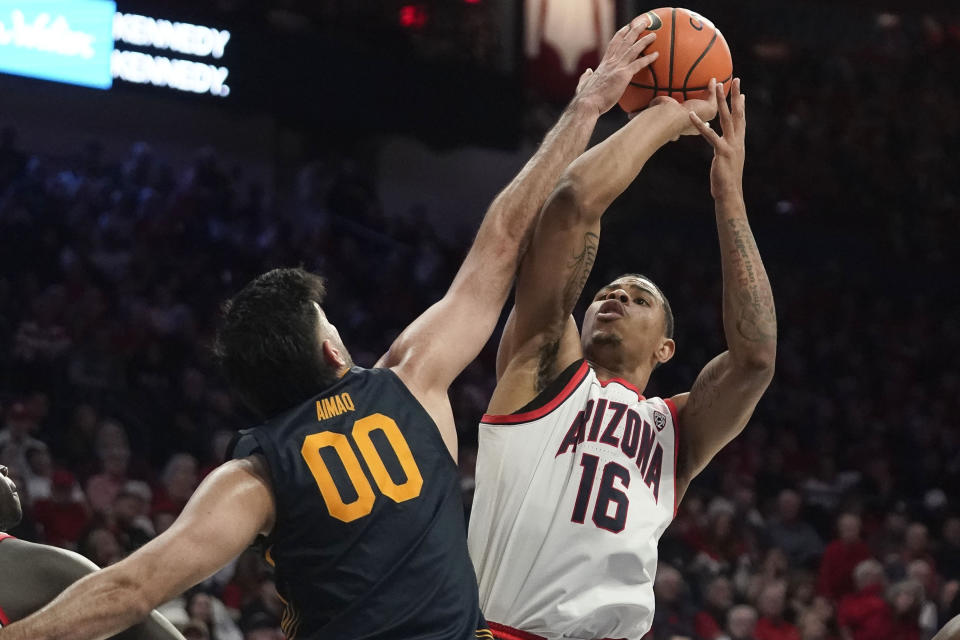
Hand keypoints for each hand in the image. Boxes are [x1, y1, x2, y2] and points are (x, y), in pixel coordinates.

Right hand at [575, 15, 658, 115]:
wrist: (587, 103)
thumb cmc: (586, 97)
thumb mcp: (583, 84)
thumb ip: (586, 76)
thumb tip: (587, 72)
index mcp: (604, 63)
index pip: (613, 44)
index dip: (621, 34)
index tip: (627, 27)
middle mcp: (611, 62)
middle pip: (624, 41)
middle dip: (634, 30)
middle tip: (643, 23)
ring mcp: (617, 67)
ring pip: (633, 49)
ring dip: (644, 40)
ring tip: (654, 34)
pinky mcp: (623, 75)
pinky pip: (639, 64)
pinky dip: (648, 58)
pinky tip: (656, 55)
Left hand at [640, 78, 718, 136]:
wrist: (668, 118)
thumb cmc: (656, 117)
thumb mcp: (650, 112)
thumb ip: (642, 112)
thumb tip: (629, 116)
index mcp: (680, 126)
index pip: (687, 125)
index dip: (689, 122)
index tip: (690, 117)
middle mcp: (693, 123)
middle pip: (700, 116)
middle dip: (703, 110)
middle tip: (705, 103)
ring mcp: (703, 117)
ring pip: (712, 106)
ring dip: (714, 97)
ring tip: (717, 87)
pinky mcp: (709, 110)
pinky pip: (714, 97)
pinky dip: (714, 89)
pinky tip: (713, 80)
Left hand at [688, 77, 745, 197]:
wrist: (729, 192)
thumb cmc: (725, 179)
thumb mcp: (726, 161)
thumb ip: (725, 150)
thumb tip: (722, 148)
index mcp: (739, 142)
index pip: (741, 119)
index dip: (741, 105)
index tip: (741, 92)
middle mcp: (737, 140)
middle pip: (737, 113)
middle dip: (735, 96)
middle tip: (735, 80)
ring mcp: (731, 145)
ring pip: (726, 118)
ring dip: (721, 101)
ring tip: (717, 86)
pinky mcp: (722, 151)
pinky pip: (710, 135)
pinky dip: (700, 125)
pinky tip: (691, 116)